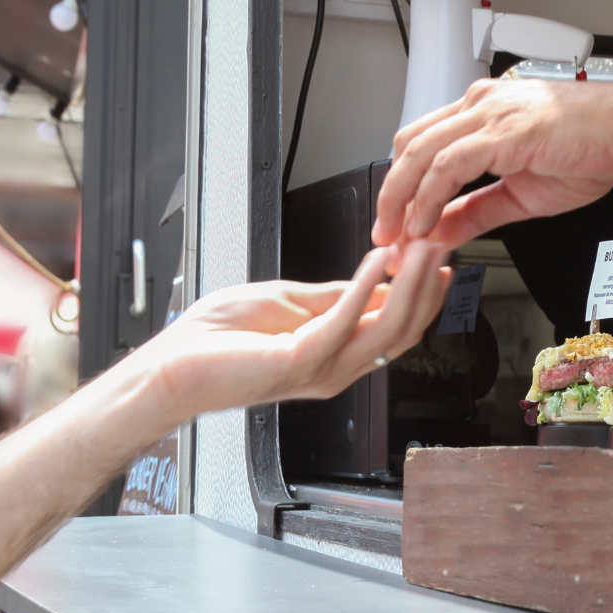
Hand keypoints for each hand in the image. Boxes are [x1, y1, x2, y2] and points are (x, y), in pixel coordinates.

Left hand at [135, 244, 452, 422]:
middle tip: (439, 244)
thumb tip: (374, 279)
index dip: (422, 290)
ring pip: (387, 328)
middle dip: (425, 284)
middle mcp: (337, 369)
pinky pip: (346, 320)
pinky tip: (379, 260)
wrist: (173, 367)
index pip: (397, 327)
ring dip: (408, 282)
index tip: (435, 254)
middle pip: (403, 330)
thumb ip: (332, 296)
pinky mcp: (301, 361)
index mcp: (335, 356)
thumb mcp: (288, 303)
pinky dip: (366, 286)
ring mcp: (322, 369)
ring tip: (420, 247)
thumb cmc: (217, 341)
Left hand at [372, 78, 612, 252]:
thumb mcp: (522, 194)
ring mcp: (489, 114)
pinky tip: (425, 224)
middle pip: (409, 146)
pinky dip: (429, 197)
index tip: (396, 226)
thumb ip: (476, 212)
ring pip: (420, 154)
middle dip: (389, 196)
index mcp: (482, 114)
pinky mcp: (503, 130)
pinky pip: (448, 166)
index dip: (401, 186)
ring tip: (397, 238)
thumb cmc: (594, 146)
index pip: (421, 144)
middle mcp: (478, 105)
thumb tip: (440, 232)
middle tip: (384, 238)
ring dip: (401, 201)